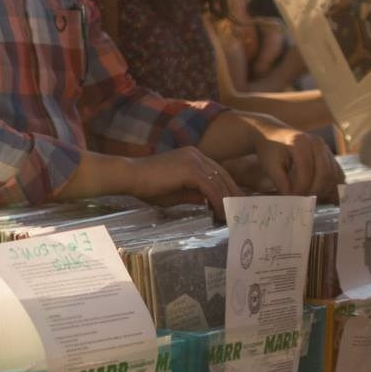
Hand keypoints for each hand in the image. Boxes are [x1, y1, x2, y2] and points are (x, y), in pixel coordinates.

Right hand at [124, 147, 241, 215]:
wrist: (130, 176)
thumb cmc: (147, 185)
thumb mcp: (176, 192)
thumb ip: (194, 194)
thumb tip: (210, 203)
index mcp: (192, 156)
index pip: (217, 172)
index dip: (227, 189)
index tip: (233, 204)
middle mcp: (196, 155)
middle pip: (223, 176)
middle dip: (233, 195)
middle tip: (240, 212)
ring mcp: (194, 160)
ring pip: (219, 182)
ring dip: (227, 201)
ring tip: (232, 216)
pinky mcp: (191, 170)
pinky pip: (211, 188)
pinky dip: (218, 202)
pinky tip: (220, 213)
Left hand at [243, 121, 341, 199]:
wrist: (273, 135)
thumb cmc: (270, 151)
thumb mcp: (270, 166)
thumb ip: (281, 182)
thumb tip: (292, 200)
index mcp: (300, 143)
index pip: (306, 170)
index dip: (301, 188)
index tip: (294, 201)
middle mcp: (317, 143)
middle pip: (324, 173)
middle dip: (315, 191)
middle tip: (305, 204)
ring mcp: (325, 148)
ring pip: (332, 174)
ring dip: (324, 190)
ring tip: (311, 201)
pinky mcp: (329, 155)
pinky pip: (336, 173)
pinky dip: (330, 186)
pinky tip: (320, 195)